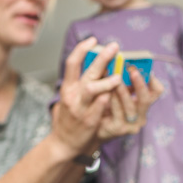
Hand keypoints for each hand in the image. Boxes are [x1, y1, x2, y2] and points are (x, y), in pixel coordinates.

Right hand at [52, 38, 123, 155]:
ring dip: (106, 80)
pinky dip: (105, 100)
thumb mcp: (69, 98)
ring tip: (119, 76)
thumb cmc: (69, 119)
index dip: (82, 49)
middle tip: (114, 47)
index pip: (72, 63)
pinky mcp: (88, 121)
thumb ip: (79, 84)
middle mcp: (72, 96)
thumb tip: (96, 67)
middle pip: (87, 72)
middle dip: (101, 58)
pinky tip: (113, 94)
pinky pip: (98, 108)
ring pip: (91, 89)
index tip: (93, 40)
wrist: (63, 143)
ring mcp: (80, 109)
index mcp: (67, 88)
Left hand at [97, 70, 162, 140]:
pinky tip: (106, 93)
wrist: (93, 127)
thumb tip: (120, 62)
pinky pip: (117, 113)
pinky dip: (112, 101)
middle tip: (133, 71)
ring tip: (116, 80)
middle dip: (140, 84)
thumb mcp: (117, 92)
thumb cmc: (105, 106)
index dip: (153, 79)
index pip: (157, 91)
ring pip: (131, 106)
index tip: (143, 68)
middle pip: (146, 99)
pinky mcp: (119, 129)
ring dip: (123, 92)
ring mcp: (131, 124)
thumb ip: (123, 81)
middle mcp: (141, 115)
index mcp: (143, 104)